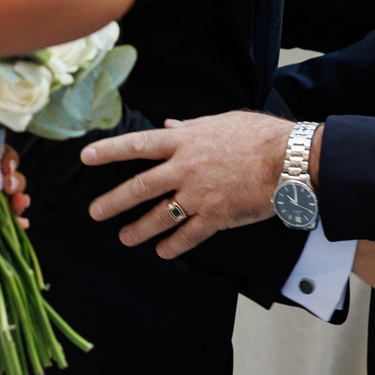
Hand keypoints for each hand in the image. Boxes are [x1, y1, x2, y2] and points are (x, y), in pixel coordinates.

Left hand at [81, 111, 289, 258]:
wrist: (288, 160)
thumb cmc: (259, 136)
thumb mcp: (221, 122)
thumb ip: (191, 127)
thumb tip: (169, 125)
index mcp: (184, 140)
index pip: (138, 145)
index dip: (109, 150)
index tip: (85, 157)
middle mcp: (185, 168)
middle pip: (140, 187)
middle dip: (114, 201)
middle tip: (95, 212)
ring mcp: (198, 195)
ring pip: (159, 215)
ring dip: (138, 229)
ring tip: (124, 238)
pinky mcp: (216, 217)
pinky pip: (188, 235)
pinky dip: (173, 245)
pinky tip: (162, 252)